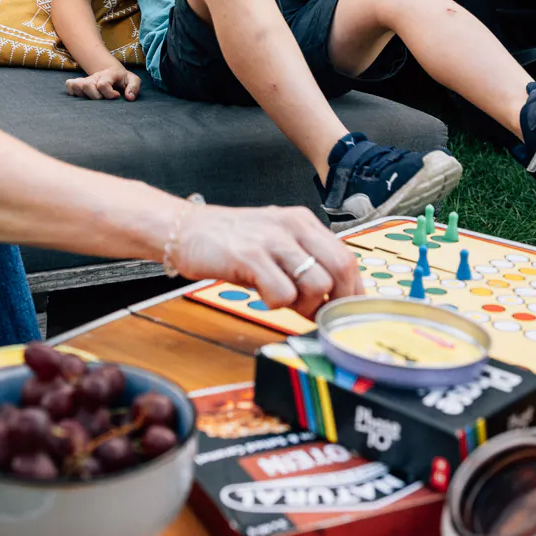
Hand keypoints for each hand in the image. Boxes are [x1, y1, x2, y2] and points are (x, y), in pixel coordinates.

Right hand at [65, 62, 140, 100]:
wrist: (112, 71)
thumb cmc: (122, 79)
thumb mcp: (133, 80)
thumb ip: (134, 88)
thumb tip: (128, 98)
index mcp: (108, 75)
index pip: (103, 84)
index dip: (109, 94)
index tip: (116, 96)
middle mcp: (95, 76)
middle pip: (87, 85)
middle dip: (95, 97)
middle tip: (103, 99)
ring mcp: (86, 79)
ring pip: (77, 86)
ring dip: (84, 95)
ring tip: (93, 99)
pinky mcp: (79, 83)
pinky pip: (69, 85)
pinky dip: (73, 92)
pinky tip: (83, 97)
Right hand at [169, 203, 361, 318]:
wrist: (185, 229)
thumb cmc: (231, 240)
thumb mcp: (276, 243)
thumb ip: (303, 264)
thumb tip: (329, 300)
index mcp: (303, 222)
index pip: (347, 257)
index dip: (350, 290)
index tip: (343, 310)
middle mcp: (293, 226)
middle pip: (341, 268)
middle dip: (334, 301)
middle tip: (316, 314)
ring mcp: (272, 240)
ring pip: (316, 284)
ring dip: (304, 306)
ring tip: (282, 301)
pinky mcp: (250, 256)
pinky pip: (283, 293)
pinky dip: (276, 304)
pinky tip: (261, 295)